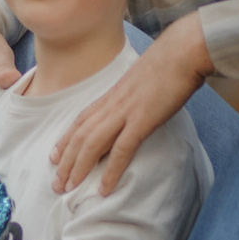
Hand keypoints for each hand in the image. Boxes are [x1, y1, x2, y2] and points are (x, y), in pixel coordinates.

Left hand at [50, 12, 213, 194]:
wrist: (183, 51)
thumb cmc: (170, 63)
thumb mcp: (143, 81)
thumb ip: (134, 95)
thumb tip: (136, 106)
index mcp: (112, 94)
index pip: (81, 120)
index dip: (65, 140)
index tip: (54, 157)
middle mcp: (112, 103)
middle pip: (80, 135)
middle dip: (65, 161)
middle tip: (56, 184)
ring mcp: (125, 111)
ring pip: (92, 143)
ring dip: (78, 167)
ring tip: (69, 188)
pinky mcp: (142, 119)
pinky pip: (121, 149)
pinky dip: (110, 170)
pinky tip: (104, 188)